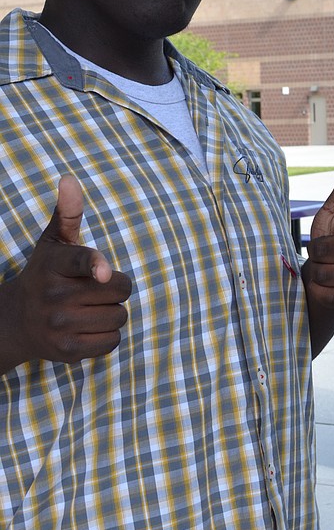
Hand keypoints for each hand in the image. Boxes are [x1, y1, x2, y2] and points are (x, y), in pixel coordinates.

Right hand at [0, 175, 131, 369]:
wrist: (16, 322)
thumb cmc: (45, 274)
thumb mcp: (53, 243)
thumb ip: (67, 213)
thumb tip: (69, 178)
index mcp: (53, 265)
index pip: (81, 261)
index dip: (96, 265)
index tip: (103, 272)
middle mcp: (53, 296)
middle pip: (119, 289)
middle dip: (115, 288)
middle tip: (95, 288)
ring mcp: (59, 325)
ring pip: (120, 316)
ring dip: (113, 312)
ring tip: (90, 308)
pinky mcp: (68, 351)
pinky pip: (113, 341)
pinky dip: (108, 335)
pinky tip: (89, 327)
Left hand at [304, 154, 333, 309]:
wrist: (328, 270)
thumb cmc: (331, 232)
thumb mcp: (333, 208)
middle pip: (326, 252)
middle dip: (315, 251)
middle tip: (323, 250)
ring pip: (324, 274)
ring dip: (316, 270)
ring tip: (325, 266)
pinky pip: (326, 294)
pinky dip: (319, 289)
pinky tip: (328, 285)